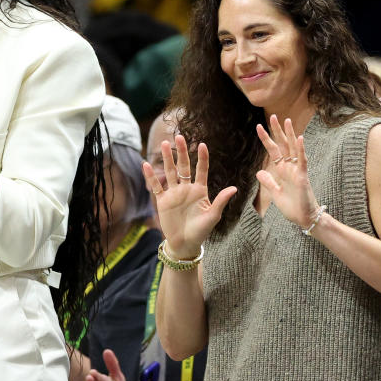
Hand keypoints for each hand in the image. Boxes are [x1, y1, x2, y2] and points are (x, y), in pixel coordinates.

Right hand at [143, 135, 236, 258]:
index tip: (202, 144)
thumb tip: (234, 188)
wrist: (185, 244)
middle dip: (181, 152)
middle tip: (179, 136)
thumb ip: (221, 201)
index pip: (201, 170)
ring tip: (164, 144)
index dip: (202, 158)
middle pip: (184, 166)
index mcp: (200, 190)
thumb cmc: (201, 231)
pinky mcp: (163, 201)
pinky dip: (151, 176)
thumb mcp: (213, 216)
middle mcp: (187, 189)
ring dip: (167, 158)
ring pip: (170, 172)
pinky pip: (156, 186)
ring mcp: (174, 193)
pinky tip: (145, 165)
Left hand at [254, 115, 316, 229]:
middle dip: (277, 131)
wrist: (304, 219)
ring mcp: (297, 170)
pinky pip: (302, 160)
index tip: (258, 127)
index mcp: (282, 170)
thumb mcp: (275, 193)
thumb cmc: (292, 207)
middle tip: (272, 116)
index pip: (273, 151)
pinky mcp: (303, 177)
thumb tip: (259, 172)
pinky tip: (299, 138)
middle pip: (282, 145)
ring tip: (286, 120)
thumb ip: (269, 182)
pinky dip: (300, 149)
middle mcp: (290, 167)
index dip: (266, 139)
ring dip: (289, 135)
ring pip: (292, 148)